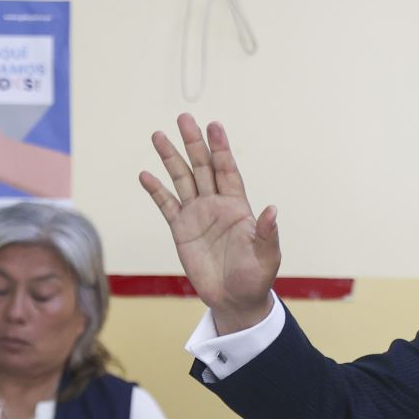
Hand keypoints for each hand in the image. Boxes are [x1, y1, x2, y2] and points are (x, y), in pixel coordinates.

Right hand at [140, 114, 280, 330]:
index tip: (214, 125)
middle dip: (194, 143)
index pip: (227, 171)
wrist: (235, 299)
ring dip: (171, 159)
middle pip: (203, 167)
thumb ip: (267, 232)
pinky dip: (156, 190)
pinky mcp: (181, 230)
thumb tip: (273, 209)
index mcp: (238, 206)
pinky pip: (166, 205)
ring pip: (182, 180)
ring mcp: (197, 215)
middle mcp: (216, 205)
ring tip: (158, 135)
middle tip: (184, 118)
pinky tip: (145, 174)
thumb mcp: (267, 256)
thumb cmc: (255, 278)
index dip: (221, 148)